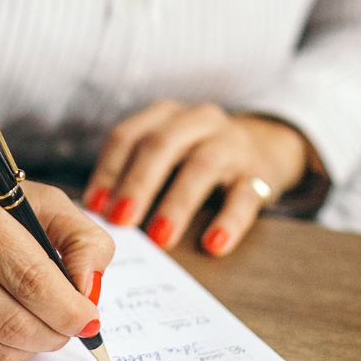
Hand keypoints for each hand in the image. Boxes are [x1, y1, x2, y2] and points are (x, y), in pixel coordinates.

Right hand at [0, 173, 113, 360]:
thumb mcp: (41, 204)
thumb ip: (81, 240)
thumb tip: (89, 289)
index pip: (30, 278)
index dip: (69, 308)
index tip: (89, 318)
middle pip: (12, 321)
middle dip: (55, 332)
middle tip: (71, 327)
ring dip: (31, 345)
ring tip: (41, 324)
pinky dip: (1, 349)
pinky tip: (3, 324)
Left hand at [83, 101, 315, 255]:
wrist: (266, 148)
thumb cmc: (196, 158)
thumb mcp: (165, 155)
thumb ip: (133, 176)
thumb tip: (95, 216)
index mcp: (164, 116)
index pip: (128, 136)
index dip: (108, 170)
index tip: (94, 207)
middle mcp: (197, 121)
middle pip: (162, 146)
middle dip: (137, 184)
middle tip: (120, 220)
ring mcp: (231, 143)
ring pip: (202, 167)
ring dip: (177, 203)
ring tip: (159, 238)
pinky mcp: (260, 172)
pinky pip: (246, 195)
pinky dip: (229, 221)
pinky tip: (213, 244)